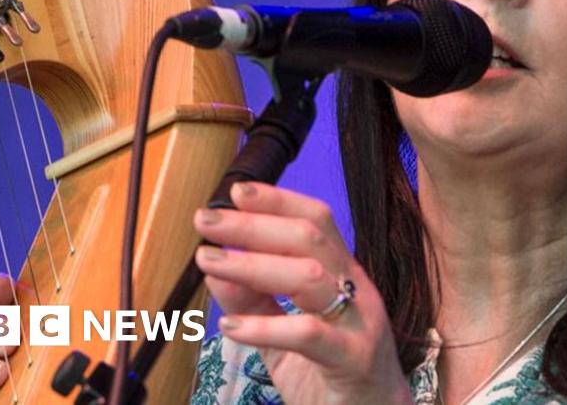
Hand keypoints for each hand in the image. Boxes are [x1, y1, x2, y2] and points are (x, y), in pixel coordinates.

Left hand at [194, 182, 411, 404]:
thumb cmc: (332, 375)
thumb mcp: (284, 336)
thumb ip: (256, 302)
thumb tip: (216, 268)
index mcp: (343, 275)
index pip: (316, 221)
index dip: (278, 200)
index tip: (235, 191)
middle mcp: (355, 289)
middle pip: (309, 238)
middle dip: (254, 224)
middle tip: (207, 221)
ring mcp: (359, 321)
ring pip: (308, 276)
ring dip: (253, 264)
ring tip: (210, 262)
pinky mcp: (354, 359)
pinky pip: (309, 334)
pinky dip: (266, 326)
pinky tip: (232, 326)